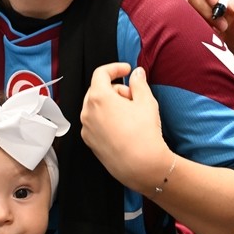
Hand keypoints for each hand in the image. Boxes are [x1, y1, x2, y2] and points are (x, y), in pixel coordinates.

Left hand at [81, 62, 172, 193]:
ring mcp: (87, 128)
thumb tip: (137, 74)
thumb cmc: (144, 134)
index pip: (101, 73)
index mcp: (99, 97)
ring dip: (111, 104)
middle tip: (134, 97)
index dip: (115, 68)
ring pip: (96, 107)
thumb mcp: (146, 102)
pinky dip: (107, 118)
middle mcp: (87, 112)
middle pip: (98, 90)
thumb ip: (139, 83)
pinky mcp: (90, 142)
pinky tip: (124, 127)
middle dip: (116, 89)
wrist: (141, 165)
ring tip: (131, 114)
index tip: (127, 70)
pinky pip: (96, 122)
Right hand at [186, 0, 233, 63]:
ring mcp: (196, 13)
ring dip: (207, 21)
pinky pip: (189, 25)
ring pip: (189, 11)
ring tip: (223, 30)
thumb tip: (230, 5)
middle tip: (223, 23)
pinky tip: (214, 35)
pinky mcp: (193, 27)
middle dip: (207, 9)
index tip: (216, 1)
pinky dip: (202, 30)